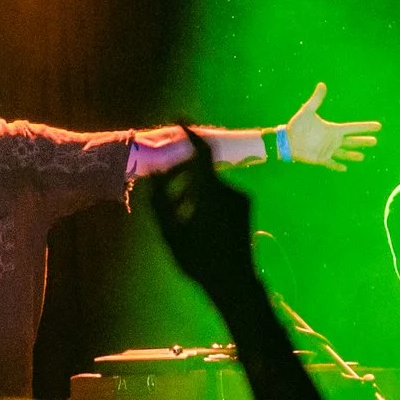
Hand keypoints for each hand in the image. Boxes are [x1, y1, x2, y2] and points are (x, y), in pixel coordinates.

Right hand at [145, 127, 262, 306]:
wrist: (235, 282)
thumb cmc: (199, 259)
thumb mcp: (170, 231)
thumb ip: (160, 200)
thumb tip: (154, 176)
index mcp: (211, 190)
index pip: (200, 151)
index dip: (189, 132)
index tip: (179, 118)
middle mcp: (229, 189)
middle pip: (201, 170)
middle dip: (181, 175)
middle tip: (163, 189)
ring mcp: (241, 198)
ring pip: (210, 184)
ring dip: (192, 192)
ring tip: (179, 217)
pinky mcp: (245, 208)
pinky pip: (220, 195)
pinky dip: (205, 201)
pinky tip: (196, 225)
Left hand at [282, 80, 380, 171]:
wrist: (287, 140)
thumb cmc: (297, 125)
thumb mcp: (307, 111)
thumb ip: (316, 99)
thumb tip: (322, 84)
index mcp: (332, 129)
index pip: (353, 128)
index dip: (365, 127)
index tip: (378, 126)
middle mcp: (332, 140)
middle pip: (352, 141)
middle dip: (363, 141)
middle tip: (375, 141)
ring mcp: (327, 150)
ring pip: (344, 153)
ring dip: (353, 155)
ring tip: (362, 156)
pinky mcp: (321, 159)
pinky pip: (331, 163)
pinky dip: (337, 166)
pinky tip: (345, 169)